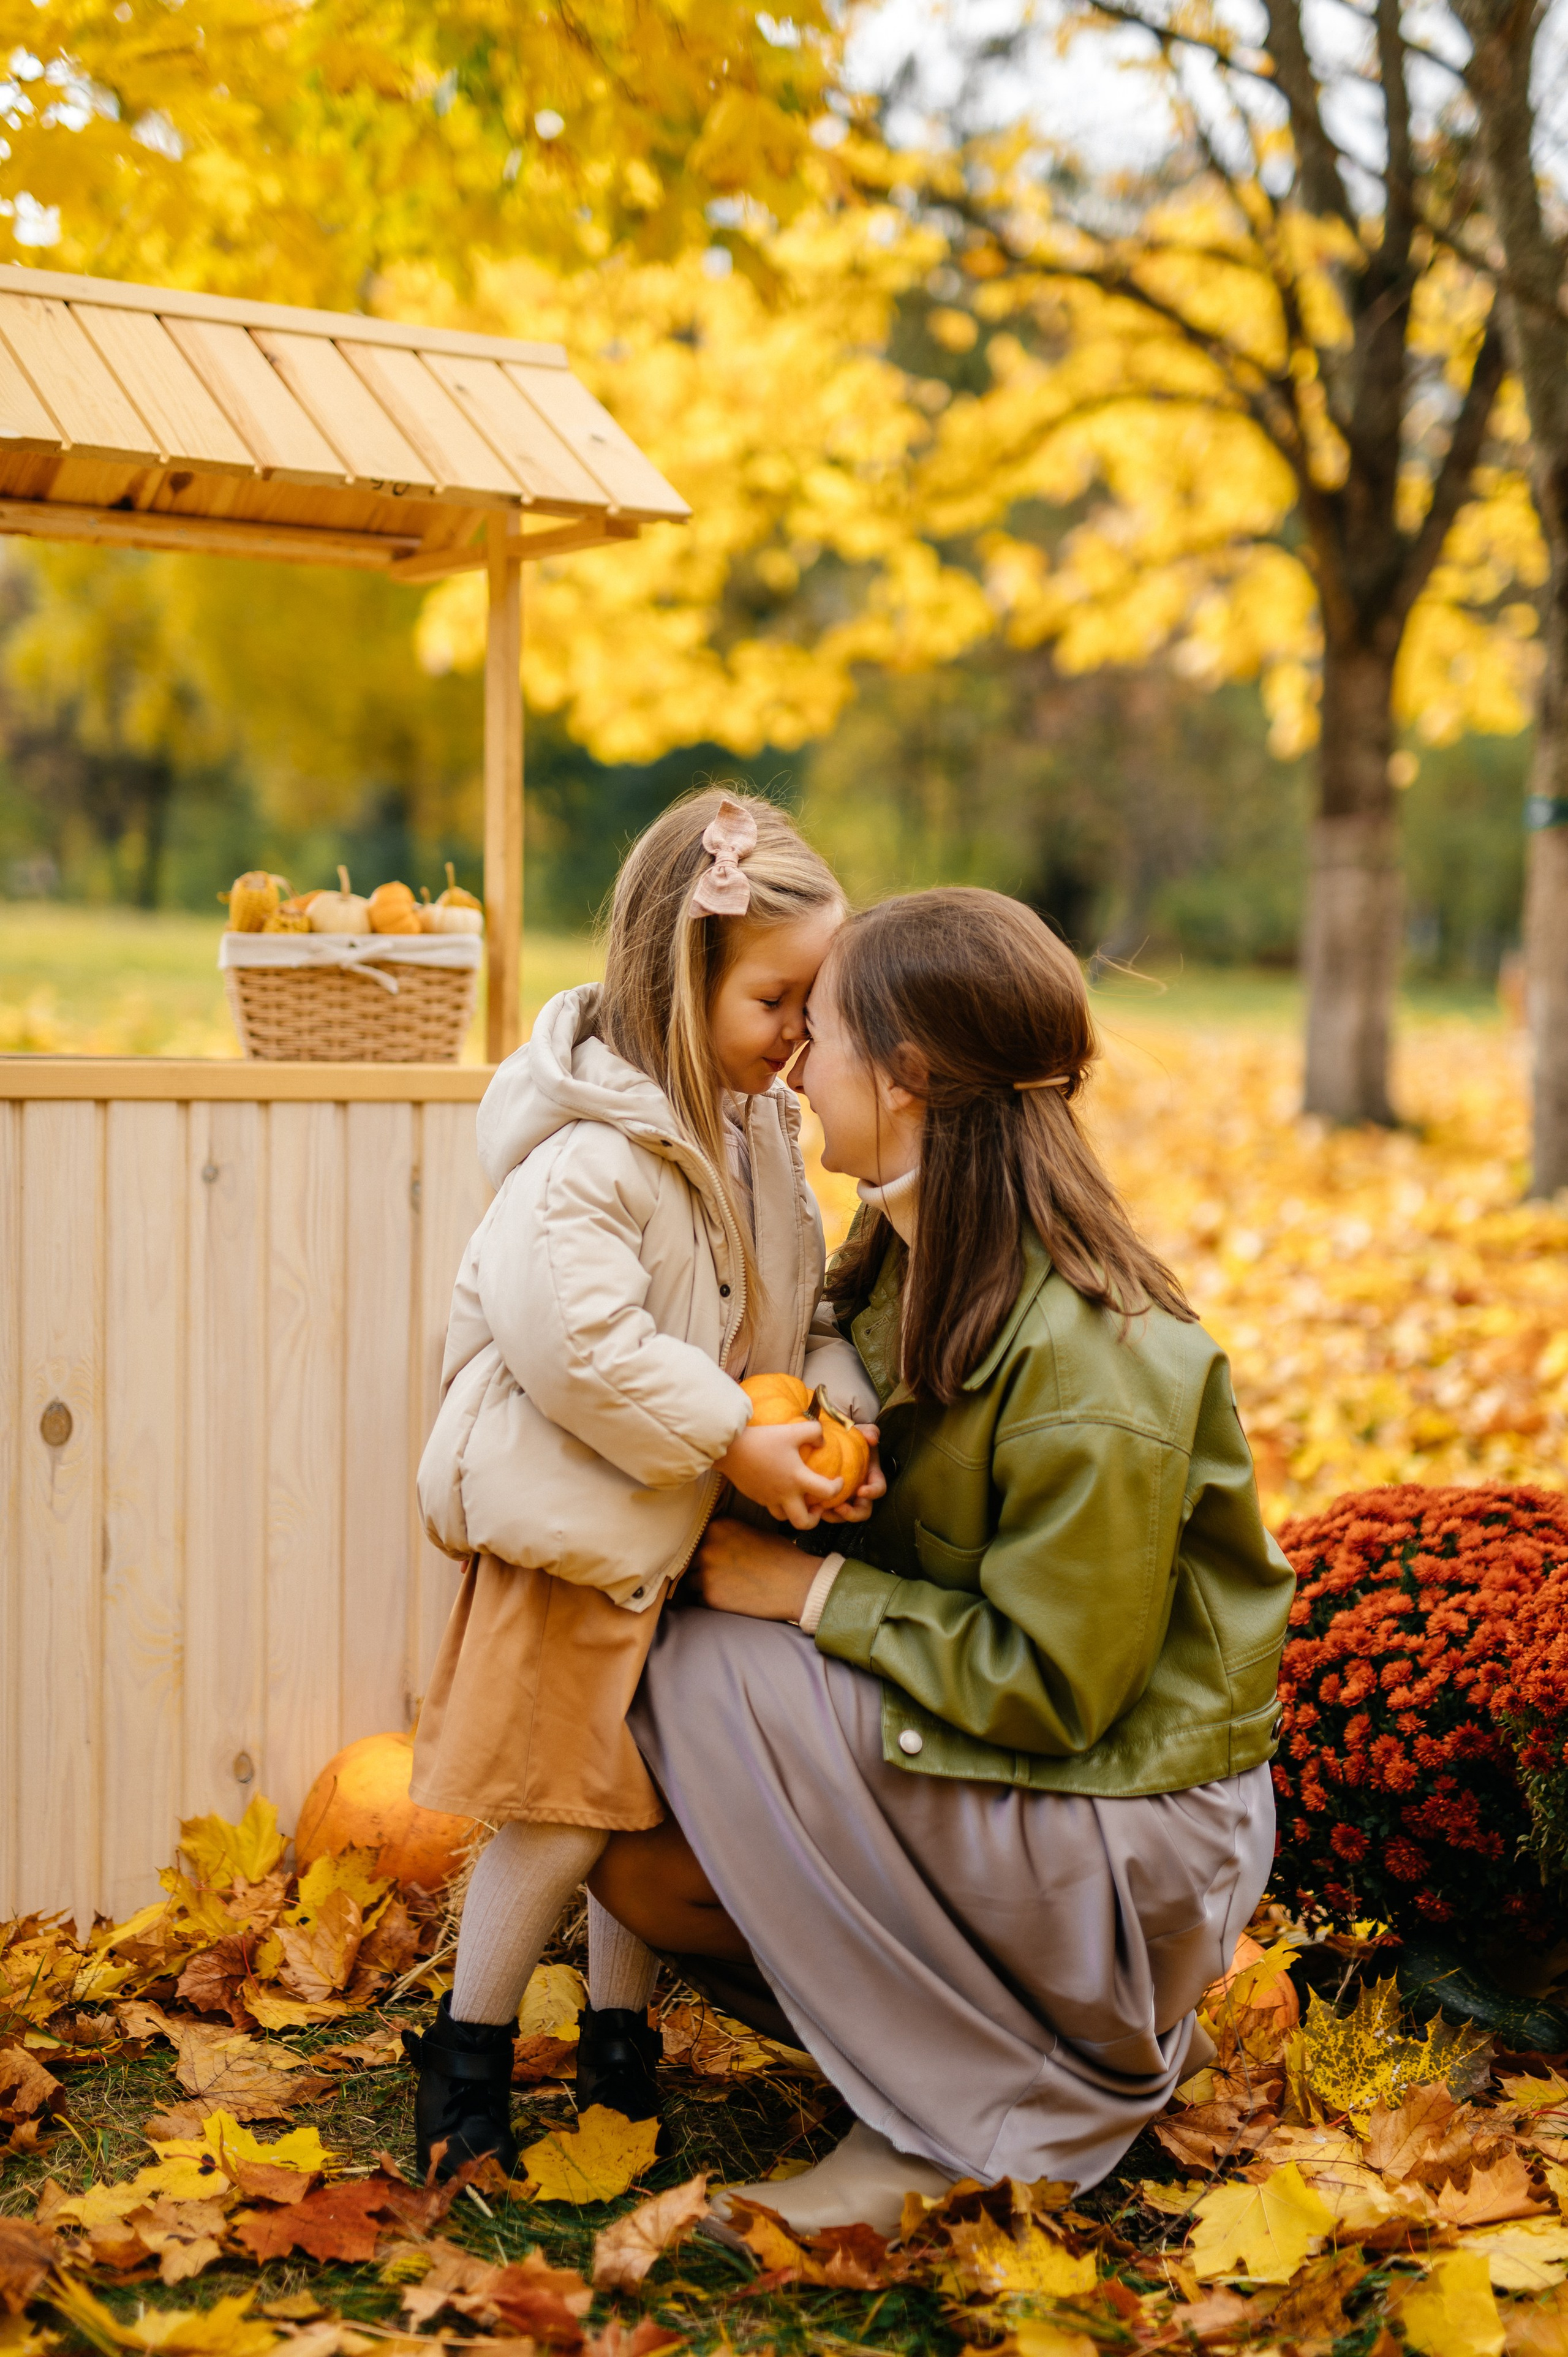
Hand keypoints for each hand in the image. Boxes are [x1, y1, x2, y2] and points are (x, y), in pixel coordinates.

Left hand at [694, 1518, 817, 1621]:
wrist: (798, 1585)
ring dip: (705, 1585)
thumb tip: (709, 1542)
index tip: (718, 1558)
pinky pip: (699, 1600)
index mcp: (718, 1527)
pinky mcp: (710, 1597)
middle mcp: (707, 1547)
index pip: (697, 1539)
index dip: (707, 1550)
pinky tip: (732, 1599)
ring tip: (730, 1587)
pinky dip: (712, 1601)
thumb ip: (727, 1535)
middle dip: (704, 1568)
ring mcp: (707, 1573)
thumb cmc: (781, 1557)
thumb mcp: (753, 1532)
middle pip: (692, 1560)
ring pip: (692, 1581)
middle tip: (725, 1575)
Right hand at [717, 1419, 841, 1529]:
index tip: (839, 1481)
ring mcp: (769, 1498)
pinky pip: (771, 1507)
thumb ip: (813, 1432)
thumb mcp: (792, 1430)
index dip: (838, 1489)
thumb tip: (822, 1442)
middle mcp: (784, 1494)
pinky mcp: (756, 1497)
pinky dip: (780, 1504)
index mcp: (797, 1479)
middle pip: (803, 1523)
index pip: (826, 1492)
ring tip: (800, 1500)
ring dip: (796, 1513)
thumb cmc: (763, 1439)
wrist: (731, 1449)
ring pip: (785, 1518)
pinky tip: (780, 1488)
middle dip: (815, 1519)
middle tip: (818, 1505)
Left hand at [819, 1426, 884, 1523]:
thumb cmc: (851, 1437)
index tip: (861, 1490)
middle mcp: (861, 1492)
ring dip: (835, 1516)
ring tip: (822, 1511)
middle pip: (863, 1511)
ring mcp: (846, 1498)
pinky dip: (821, 1511)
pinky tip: (811, 1506)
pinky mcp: (831, 1499)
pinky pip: (828, 1511)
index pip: (878, 1489)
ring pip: (844, 1515)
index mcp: (872, 1478)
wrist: (834, 1440)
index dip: (872, 1492)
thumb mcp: (861, 1431)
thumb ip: (870, 1431)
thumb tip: (872, 1439)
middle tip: (840, 1508)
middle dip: (853, 1514)